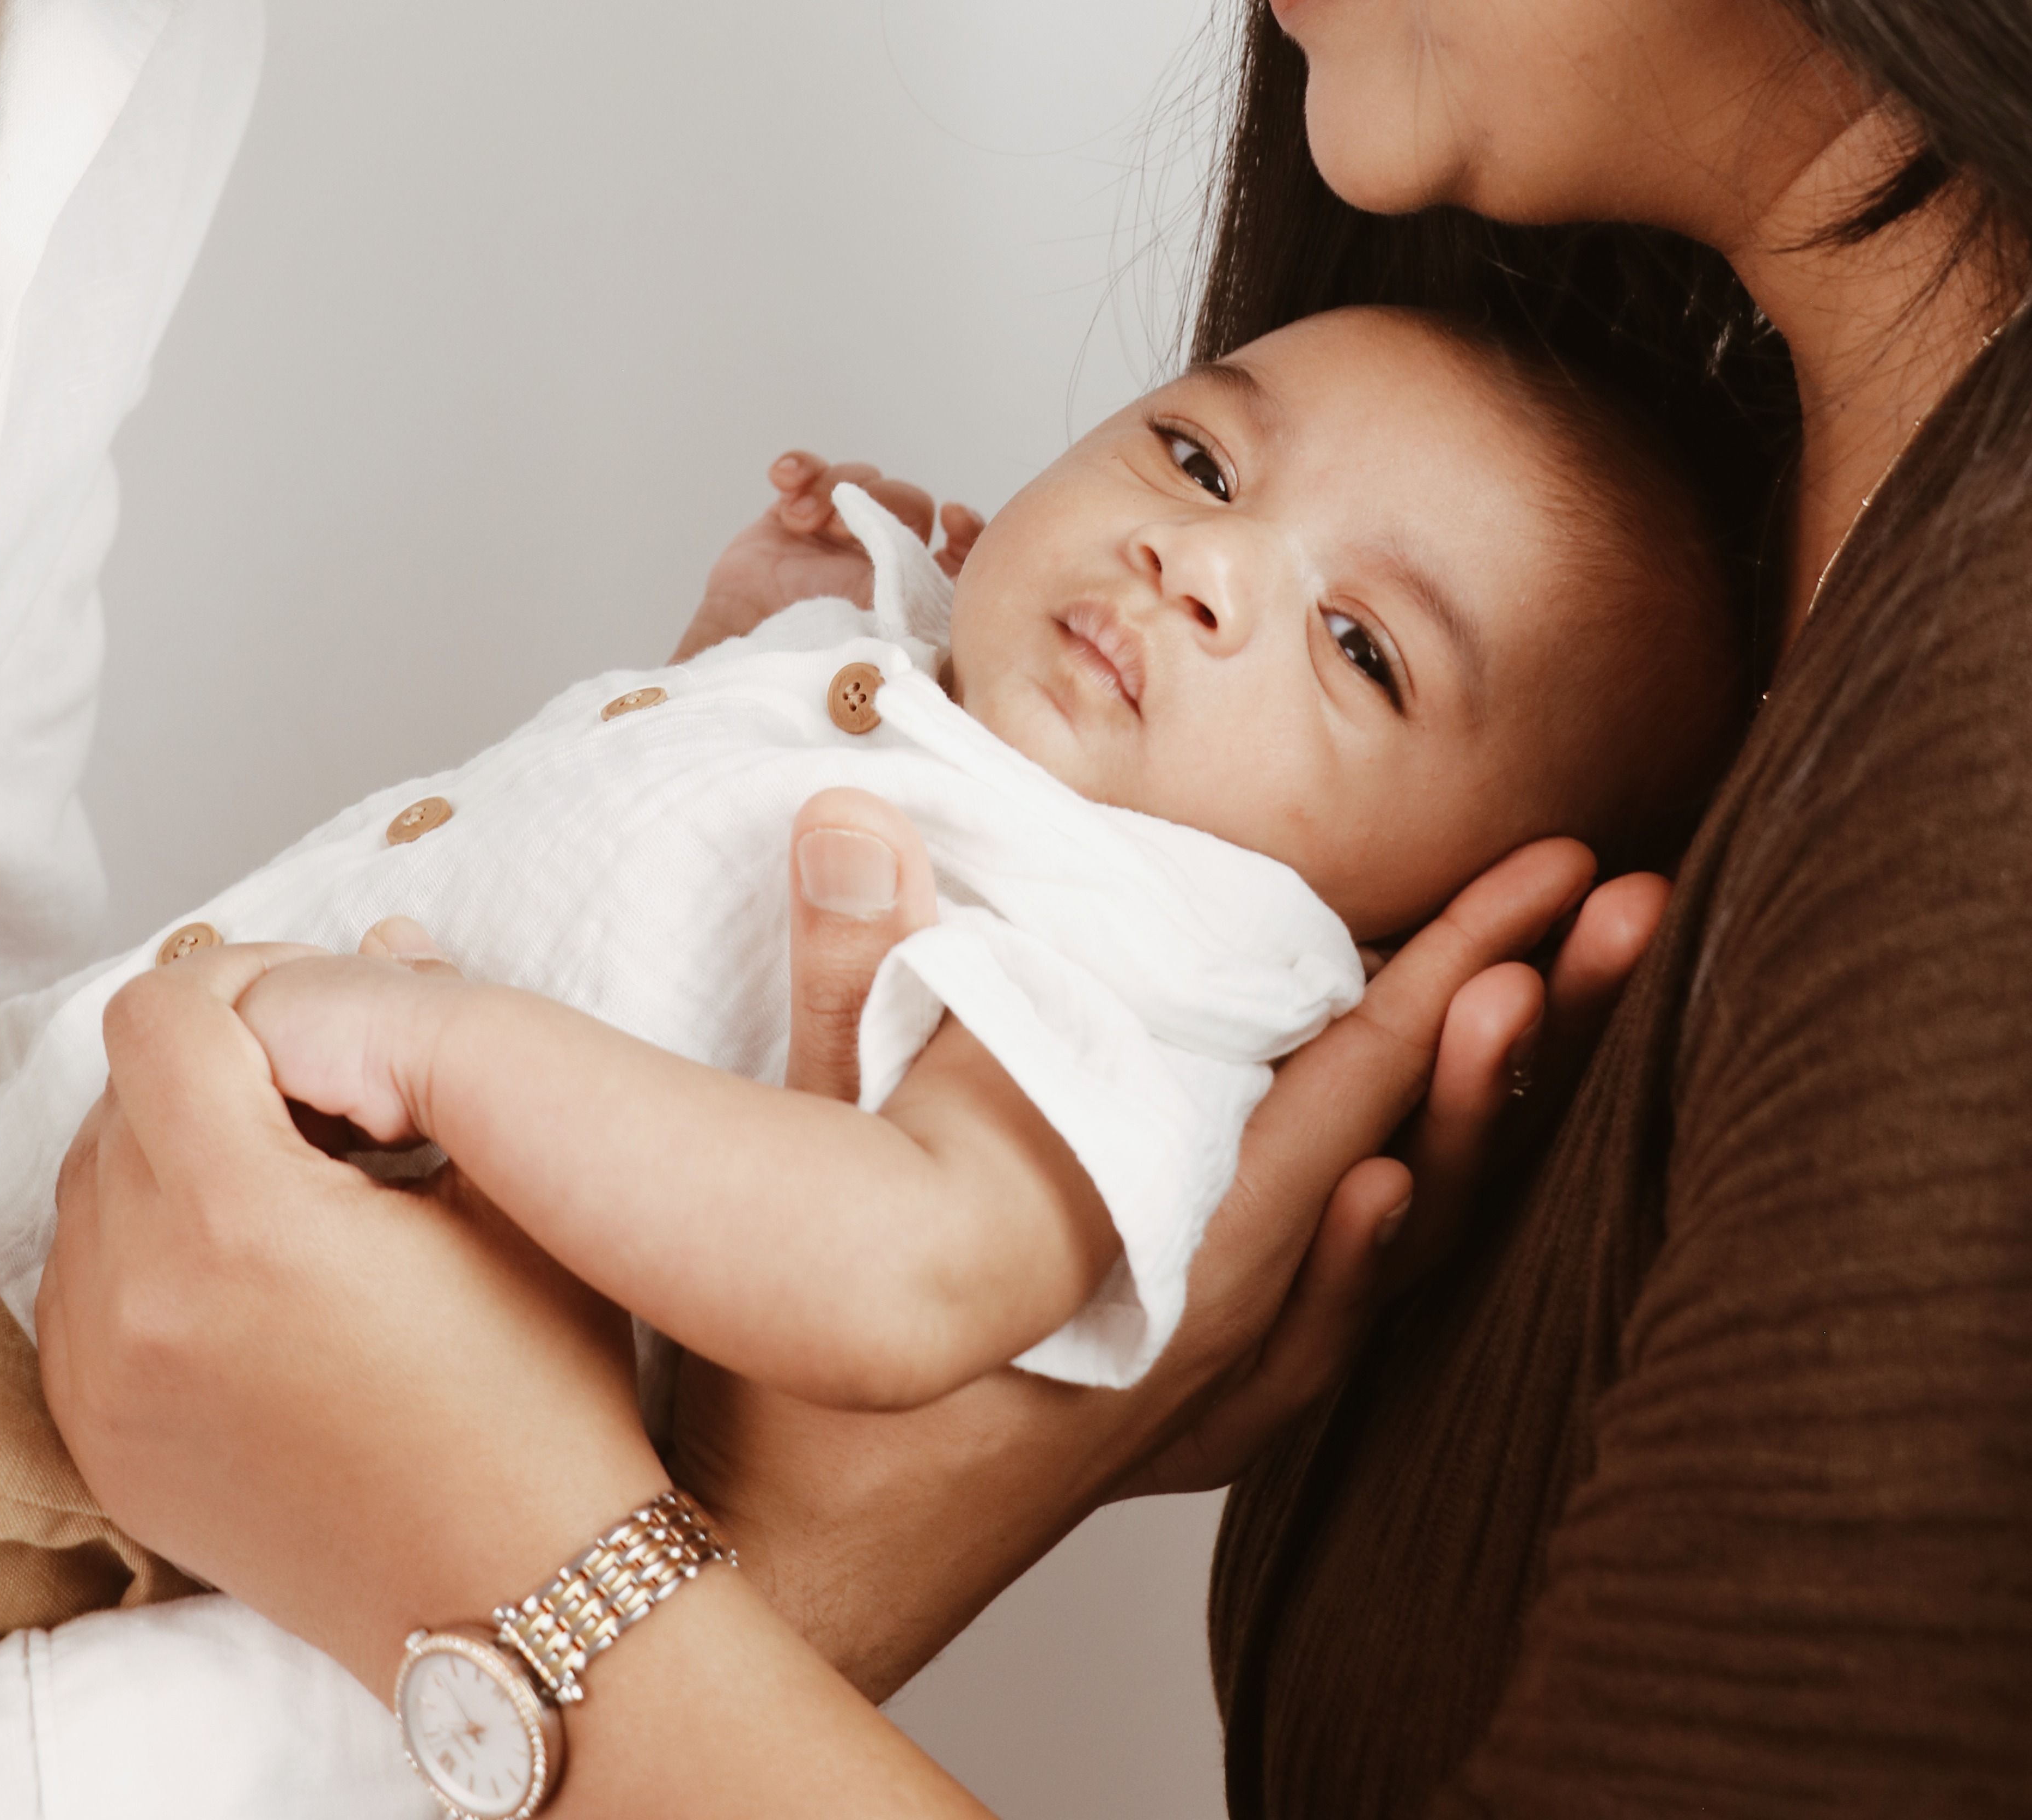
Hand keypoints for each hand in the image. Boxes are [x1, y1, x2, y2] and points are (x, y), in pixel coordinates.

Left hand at [37, 932, 663, 1697]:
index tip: (314, 1010)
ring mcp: (105, 1384)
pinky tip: (248, 1268)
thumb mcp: (507, 1186)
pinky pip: (79, 1289)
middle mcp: (141, 1302)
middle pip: (119, 1095)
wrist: (515, 1595)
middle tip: (318, 1097)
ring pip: (89, 1187)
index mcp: (241, 1222)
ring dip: (171, 1153)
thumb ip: (428, 1039)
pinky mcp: (102, 1446)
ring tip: (288, 1181)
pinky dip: (144, 1248)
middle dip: (213, 1068)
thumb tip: (384, 930)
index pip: (159, 1016)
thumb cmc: (539, 1391)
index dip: (238, 980)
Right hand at [673, 454, 983, 658]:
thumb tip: (966, 633)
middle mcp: (875, 565)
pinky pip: (805, 474)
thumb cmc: (810, 678)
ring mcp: (831, 540)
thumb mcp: (885, 663)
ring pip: (860, 482)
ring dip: (835, 487)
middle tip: (848, 527)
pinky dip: (800, 467)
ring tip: (805, 519)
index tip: (954, 518)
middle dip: (884, 501)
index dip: (965, 531)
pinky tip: (783, 480)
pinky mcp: (787, 521)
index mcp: (907, 600)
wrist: (735, 674)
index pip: (956, 555)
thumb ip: (928, 649)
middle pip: (907, 503)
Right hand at [674, 802, 1660, 1697]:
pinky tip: (1419, 1180)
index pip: (1356, 1084)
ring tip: (1571, 982)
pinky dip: (1401, 1227)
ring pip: (1404, 1228)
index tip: (1557, 872)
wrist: (782, 1592)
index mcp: (1178, 1265)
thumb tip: (863, 822)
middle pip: (1424, 1145)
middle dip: (1534, 1011)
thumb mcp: (808, 1179)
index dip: (1464, 964)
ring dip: (1492, 1101)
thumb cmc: (789, 1408)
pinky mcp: (1191, 1408)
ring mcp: (1224, 1380)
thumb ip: (849, 993)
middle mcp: (1235, 1330)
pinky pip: (1341, 1311)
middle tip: (1631, 901)